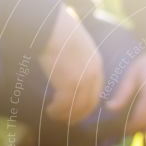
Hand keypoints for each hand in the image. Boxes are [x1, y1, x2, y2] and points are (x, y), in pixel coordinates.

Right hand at [39, 6, 103, 123]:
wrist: (52, 26)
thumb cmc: (57, 30)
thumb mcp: (74, 44)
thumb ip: (76, 57)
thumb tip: (66, 64)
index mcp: (96, 64)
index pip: (95, 91)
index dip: (86, 103)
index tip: (76, 108)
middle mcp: (93, 74)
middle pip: (89, 103)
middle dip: (78, 114)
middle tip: (66, 120)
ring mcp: (83, 79)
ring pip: (77, 107)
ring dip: (65, 115)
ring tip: (53, 115)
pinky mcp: (70, 83)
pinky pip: (64, 104)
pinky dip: (57, 111)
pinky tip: (49, 110)